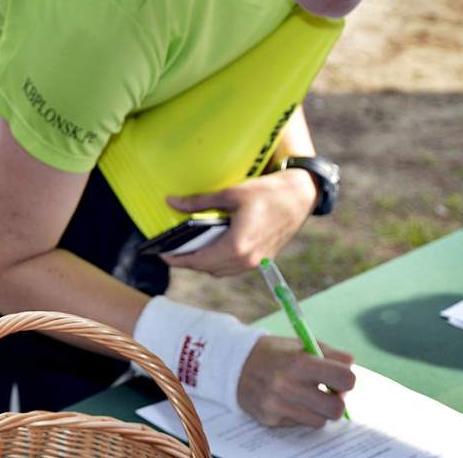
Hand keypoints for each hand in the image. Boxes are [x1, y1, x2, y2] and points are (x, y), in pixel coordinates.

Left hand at [160, 169, 316, 275]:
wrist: (300, 196)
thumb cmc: (267, 192)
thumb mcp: (230, 193)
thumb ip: (199, 201)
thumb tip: (171, 202)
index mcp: (237, 246)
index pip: (198, 261)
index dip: (177, 259)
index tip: (162, 254)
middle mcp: (247, 260)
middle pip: (208, 268)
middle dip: (188, 261)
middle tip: (173, 249)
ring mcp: (257, 262)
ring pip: (221, 271)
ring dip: (204, 263)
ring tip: (190, 249)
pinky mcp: (263, 260)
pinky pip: (234, 268)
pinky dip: (220, 261)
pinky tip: (213, 247)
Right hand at [237, 335, 354, 427]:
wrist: (235, 365)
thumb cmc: (275, 353)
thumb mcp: (301, 344)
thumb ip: (329, 354)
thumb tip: (351, 368)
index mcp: (298, 362)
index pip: (344, 378)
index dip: (348, 378)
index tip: (342, 376)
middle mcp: (288, 386)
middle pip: (336, 408)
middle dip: (338, 400)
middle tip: (330, 391)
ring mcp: (279, 406)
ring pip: (321, 420)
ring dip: (320, 409)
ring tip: (309, 395)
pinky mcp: (272, 420)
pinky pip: (302, 424)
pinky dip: (302, 414)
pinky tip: (291, 400)